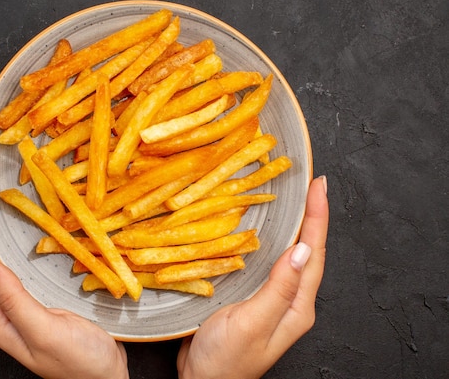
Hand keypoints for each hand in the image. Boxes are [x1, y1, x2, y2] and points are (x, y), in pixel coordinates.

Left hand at [0, 190, 128, 378]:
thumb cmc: (81, 363)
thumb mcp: (46, 331)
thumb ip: (14, 300)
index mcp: (0, 320)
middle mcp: (5, 314)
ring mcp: (22, 309)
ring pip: (0, 265)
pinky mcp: (40, 304)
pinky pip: (20, 270)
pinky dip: (14, 248)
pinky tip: (18, 238)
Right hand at [177, 176, 328, 378]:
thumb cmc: (226, 360)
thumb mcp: (253, 323)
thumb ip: (279, 288)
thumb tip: (302, 250)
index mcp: (296, 307)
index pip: (313, 253)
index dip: (318, 217)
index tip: (319, 185)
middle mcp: (289, 302)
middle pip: (306, 251)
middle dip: (311, 216)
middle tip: (310, 185)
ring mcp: (271, 301)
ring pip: (287, 256)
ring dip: (293, 226)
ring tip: (293, 200)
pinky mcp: (251, 299)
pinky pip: (267, 263)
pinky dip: (269, 242)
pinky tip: (261, 231)